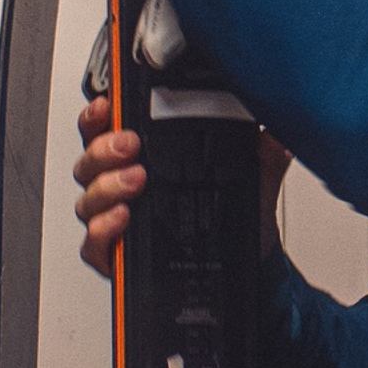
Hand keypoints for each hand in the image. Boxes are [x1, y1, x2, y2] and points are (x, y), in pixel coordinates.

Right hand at [73, 92, 292, 277]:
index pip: (106, 130)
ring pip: (88, 199)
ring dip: (107, 186)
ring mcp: (114, 219)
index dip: (98, 115)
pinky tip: (123, 217)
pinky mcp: (114, 254)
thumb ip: (264, 152)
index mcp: (141, 158)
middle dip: (104, 148)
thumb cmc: (231, 215)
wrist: (246, 263)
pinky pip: (94, 241)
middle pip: (89, 161)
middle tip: (130, 145)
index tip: (108, 104)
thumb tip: (279, 132)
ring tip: (135, 180)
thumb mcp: (252, 176)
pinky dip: (103, 228)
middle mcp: (120, 186)